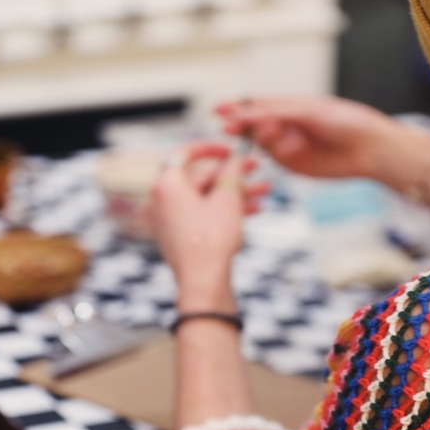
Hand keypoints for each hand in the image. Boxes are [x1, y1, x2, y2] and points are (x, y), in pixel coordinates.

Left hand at [151, 144, 266, 308]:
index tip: (232, 149)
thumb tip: (236, 158)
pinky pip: (204, 214)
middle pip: (202, 177)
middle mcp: (164, 199)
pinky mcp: (181, 235)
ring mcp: (171, 219)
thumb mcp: (227, 198)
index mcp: (167, 184)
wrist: (202, 280)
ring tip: (266, 190)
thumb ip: (232, 172)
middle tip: (258, 167)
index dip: (212, 148)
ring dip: (236, 193)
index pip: (187, 153)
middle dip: (233, 174)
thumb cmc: (211, 238)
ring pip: (207, 197)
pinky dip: (226, 210)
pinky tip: (255, 210)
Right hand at [216, 97, 408, 179]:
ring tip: (282, 133)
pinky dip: (281, 153)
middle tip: (233, 127)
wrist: (369, 147)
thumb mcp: (307, 110)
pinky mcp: (295, 166)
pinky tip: (296, 149)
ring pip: (263, 143)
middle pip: (253, 126)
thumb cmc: (345, 120)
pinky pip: (277, 159)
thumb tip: (244, 113)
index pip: (256, 105)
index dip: (236, 108)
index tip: (218, 111)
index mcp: (289, 106)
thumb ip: (274, 112)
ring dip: (266, 138)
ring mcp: (289, 147)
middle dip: (243, 126)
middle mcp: (285, 126)